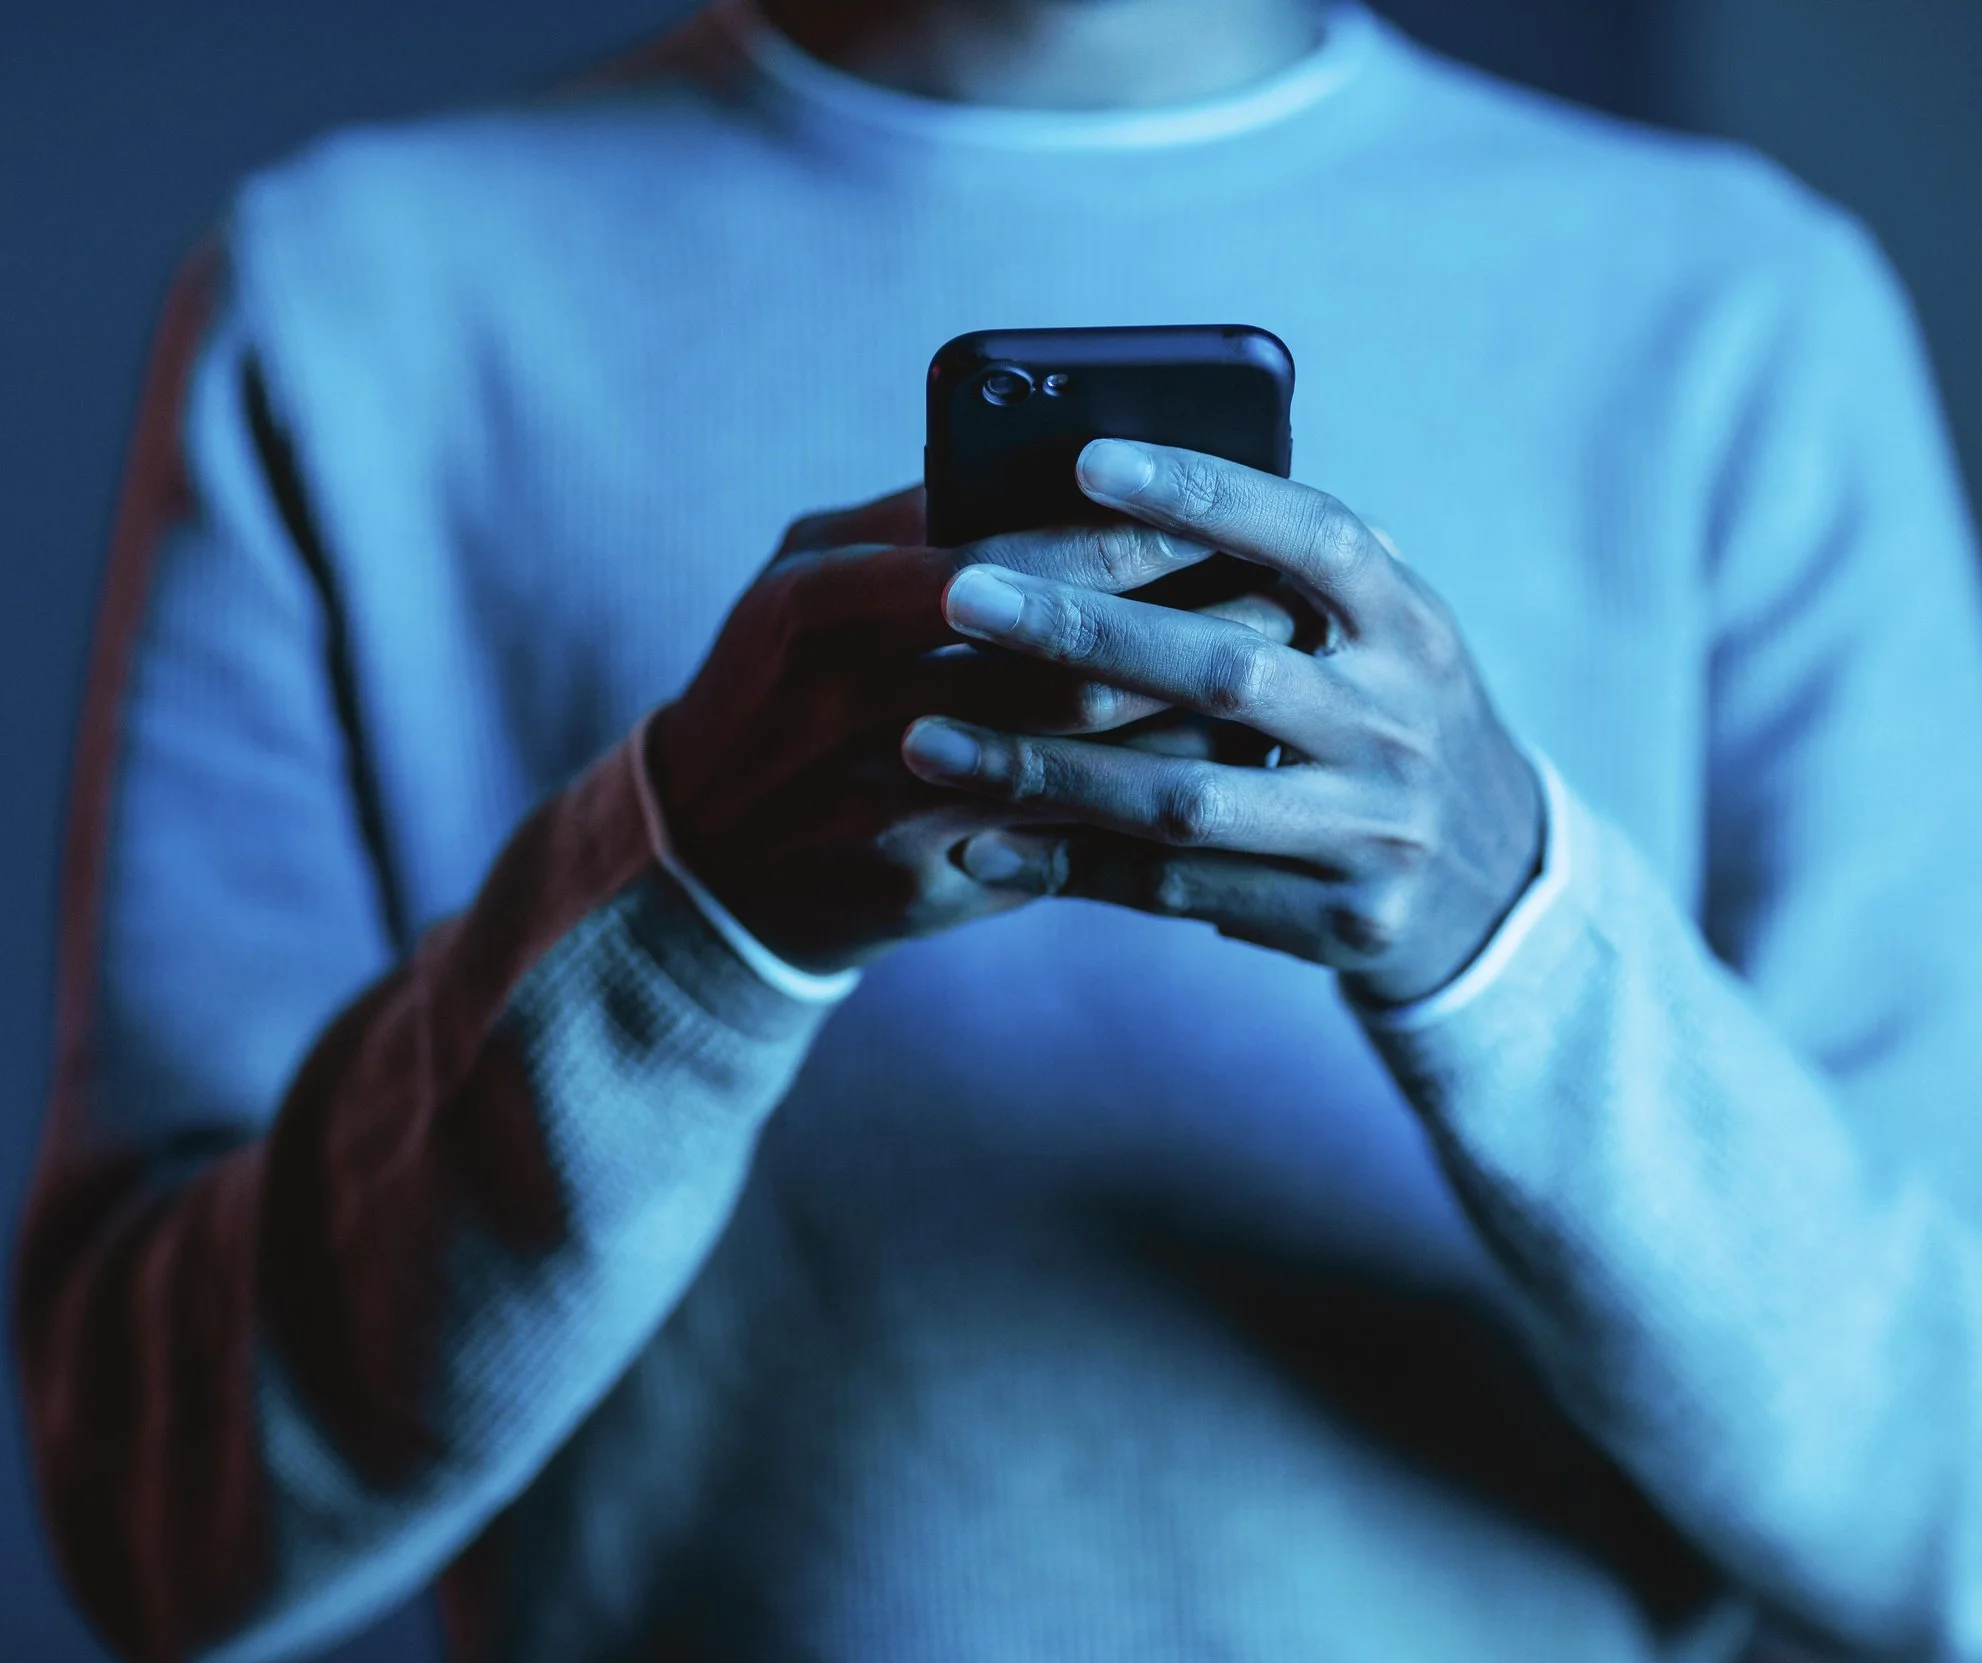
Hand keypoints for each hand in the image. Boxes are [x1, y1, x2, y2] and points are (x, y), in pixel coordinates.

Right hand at [646, 485, 1292, 973]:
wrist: (700, 863)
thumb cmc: (772, 686)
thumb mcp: (798, 581)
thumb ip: (904, 522)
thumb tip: (1046, 460)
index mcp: (817, 603)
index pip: (997, 557)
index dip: (1117, 539)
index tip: (1212, 513)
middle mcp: (849, 707)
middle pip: (1059, 666)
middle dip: (1185, 630)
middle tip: (1281, 601)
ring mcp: (888, 806)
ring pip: (1079, 761)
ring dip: (1185, 722)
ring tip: (1269, 681)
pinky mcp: (923, 883)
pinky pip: (1064, 841)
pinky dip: (1144, 804)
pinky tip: (1212, 771)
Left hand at [896, 441, 1546, 1006]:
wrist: (1490, 879)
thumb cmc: (1383, 712)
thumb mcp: (1381, 630)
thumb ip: (1286, 573)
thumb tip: (1110, 484)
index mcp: (1408, 624)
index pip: (1310, 538)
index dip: (1204, 495)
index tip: (1085, 459)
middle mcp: (1396, 722)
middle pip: (1223, 672)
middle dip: (1082, 631)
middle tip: (960, 595)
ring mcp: (1371, 828)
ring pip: (1183, 800)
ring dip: (1042, 769)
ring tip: (924, 737)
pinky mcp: (1335, 917)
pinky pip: (1176, 892)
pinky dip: (1070, 866)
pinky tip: (976, 843)